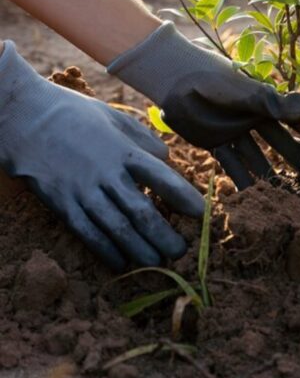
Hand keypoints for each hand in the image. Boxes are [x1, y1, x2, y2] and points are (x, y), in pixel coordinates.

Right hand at [0, 42, 204, 269]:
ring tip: (158, 262)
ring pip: (116, 227)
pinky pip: (86, 232)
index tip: (200, 213)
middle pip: (141, 211)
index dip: (183, 197)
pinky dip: (105, 250)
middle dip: (164, 234)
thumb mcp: (113, 117)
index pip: (162, 177)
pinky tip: (121, 262)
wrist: (22, 117)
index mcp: (123, 151)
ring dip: (140, 248)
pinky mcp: (61, 203)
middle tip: (181, 250)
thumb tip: (166, 157)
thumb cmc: (72, 114)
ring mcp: (82, 191)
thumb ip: (142, 139)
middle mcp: (106, 174)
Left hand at [108, 23, 299, 188]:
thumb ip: (281, 105)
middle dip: (291, 161)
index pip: (292, 124)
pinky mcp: (214, 143)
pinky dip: (239, 180)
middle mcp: (253, 119)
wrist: (176, 80)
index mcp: (266, 105)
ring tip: (280, 196)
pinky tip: (249, 197)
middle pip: (277, 144)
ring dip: (267, 175)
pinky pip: (230, 164)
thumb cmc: (216, 81)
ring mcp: (234, 133)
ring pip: (255, 157)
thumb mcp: (250, 95)